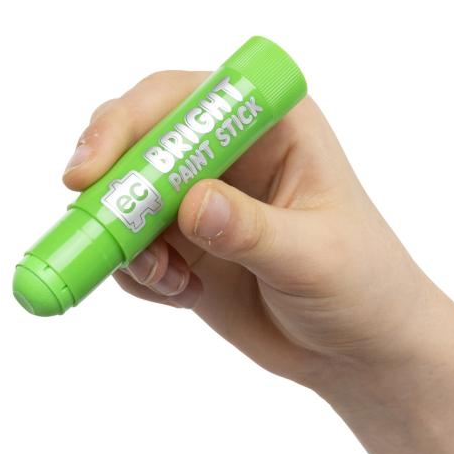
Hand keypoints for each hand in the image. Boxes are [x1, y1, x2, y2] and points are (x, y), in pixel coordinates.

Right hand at [63, 70, 443, 390]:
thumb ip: (252, 231)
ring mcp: (203, 202)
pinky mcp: (188, 248)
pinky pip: (133, 251)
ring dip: (126, 242)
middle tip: (94, 232)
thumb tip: (191, 204)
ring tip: (171, 282)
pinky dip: (140, 275)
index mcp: (269, 126)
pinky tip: (184, 295)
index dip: (127, 125)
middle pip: (136, 144)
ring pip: (125, 202)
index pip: (181, 101)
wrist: (360, 352)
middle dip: (109, 188)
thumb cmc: (362, 287)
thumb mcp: (313, 257)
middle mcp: (228, 154)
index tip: (91, 172)